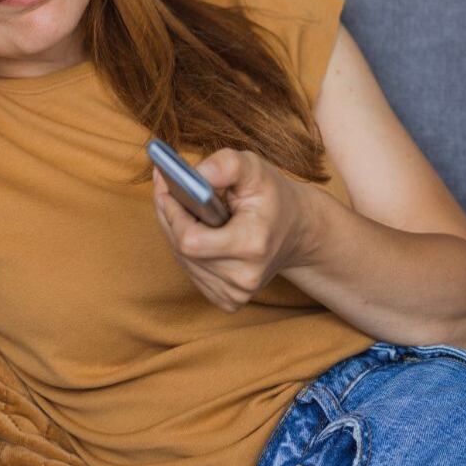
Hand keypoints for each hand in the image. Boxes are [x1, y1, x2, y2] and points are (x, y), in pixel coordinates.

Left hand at [150, 147, 316, 311]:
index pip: (190, 240)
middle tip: (169, 190)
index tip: (168, 188)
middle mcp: (244, 277)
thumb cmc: (272, 197)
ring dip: (177, 234)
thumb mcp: (254, 169)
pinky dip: (187, 251)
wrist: (297, 230)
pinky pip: (191, 272)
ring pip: (183, 261)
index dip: (173, 213)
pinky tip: (198, 232)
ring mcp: (236, 293)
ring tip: (186, 209)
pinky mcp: (228, 300)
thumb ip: (225, 165)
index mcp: (252, 245)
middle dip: (171, 218)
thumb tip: (195, 175)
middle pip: (182, 251)